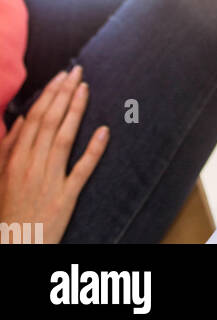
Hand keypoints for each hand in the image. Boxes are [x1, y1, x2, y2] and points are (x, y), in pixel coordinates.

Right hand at [0, 65, 108, 242]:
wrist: (13, 248)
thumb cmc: (6, 213)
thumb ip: (7, 148)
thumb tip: (20, 120)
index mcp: (15, 160)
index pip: (34, 119)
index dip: (49, 95)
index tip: (60, 76)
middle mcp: (32, 167)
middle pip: (49, 122)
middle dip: (64, 93)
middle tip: (77, 71)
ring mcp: (49, 182)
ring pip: (64, 139)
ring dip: (76, 111)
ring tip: (86, 87)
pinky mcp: (65, 199)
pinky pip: (81, 171)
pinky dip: (93, 151)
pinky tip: (104, 131)